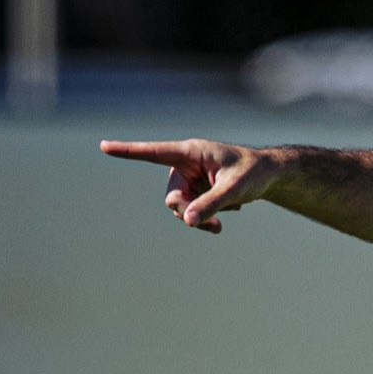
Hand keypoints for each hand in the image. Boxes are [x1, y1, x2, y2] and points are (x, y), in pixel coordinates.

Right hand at [101, 138, 276, 233]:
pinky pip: (191, 212)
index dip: (129, 151)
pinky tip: (225, 214)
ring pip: (180, 208)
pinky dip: (206, 217)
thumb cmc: (253, 173)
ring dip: (198, 219)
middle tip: (213, 227)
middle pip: (172, 197)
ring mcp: (188, 179)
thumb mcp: (235, 189)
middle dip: (189, 213)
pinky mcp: (194, 191)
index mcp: (191, 152)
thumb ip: (212, 204)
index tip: (104, 146)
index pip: (155, 152)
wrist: (268, 176)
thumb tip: (189, 221)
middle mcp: (185, 165)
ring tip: (220, 226)